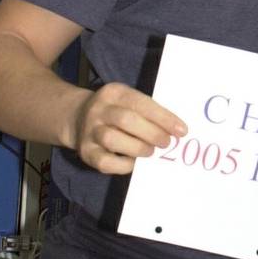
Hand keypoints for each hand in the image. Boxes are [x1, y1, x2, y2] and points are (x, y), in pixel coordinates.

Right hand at [70, 82, 186, 174]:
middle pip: (126, 120)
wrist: (76, 116)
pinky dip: (123, 165)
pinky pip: (105, 162)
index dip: (163, 118)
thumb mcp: (128, 101)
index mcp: (114, 93)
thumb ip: (148, 112)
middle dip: (152, 133)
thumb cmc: (116, 111)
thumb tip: (175, 131)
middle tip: (166, 142)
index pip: (141, 103)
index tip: (181, 130)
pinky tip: (133, 162)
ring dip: (138, 148)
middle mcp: (99, 110)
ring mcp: (89, 131)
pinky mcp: (86, 152)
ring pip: (113, 139)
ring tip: (150, 151)